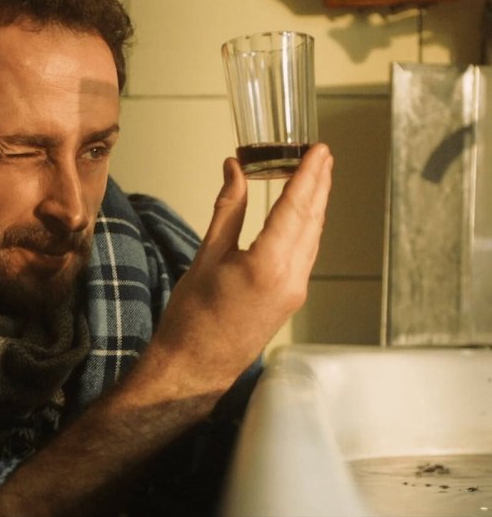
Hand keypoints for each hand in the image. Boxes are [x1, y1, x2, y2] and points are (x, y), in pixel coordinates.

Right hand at [131, 143, 333, 402]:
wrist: (195, 366)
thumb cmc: (193, 316)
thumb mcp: (207, 255)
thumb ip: (228, 209)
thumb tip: (235, 170)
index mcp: (268, 265)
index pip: (295, 208)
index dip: (308, 175)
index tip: (318, 150)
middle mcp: (291, 278)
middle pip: (312, 220)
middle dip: (320, 184)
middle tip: (323, 155)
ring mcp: (295, 291)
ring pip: (313, 237)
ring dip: (316, 205)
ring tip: (317, 177)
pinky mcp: (291, 298)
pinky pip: (306, 254)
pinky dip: (307, 227)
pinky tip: (302, 214)